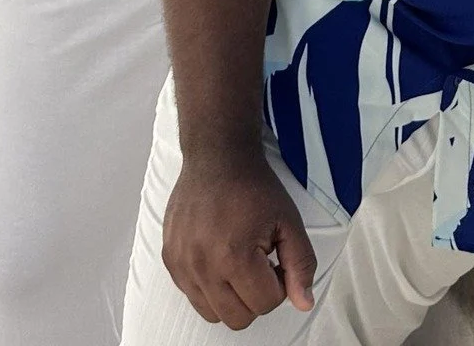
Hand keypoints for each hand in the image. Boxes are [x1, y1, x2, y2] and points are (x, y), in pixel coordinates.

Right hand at [162, 146, 315, 329]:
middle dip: (255, 297)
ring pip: (212, 313)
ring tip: (238, 262)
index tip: (275, 260)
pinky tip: (219, 258)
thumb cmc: (251, 185)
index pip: (264, 304)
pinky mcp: (169, 258)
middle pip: (238, 318)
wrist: (216, 155)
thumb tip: (303, 301)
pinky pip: (192, 295)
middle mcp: (202, 264)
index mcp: (233, 256)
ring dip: (230, 297)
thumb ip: (301, 265)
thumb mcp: (288, 222)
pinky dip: (208, 287)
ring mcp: (181, 263)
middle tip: (259, 264)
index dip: (278, 284)